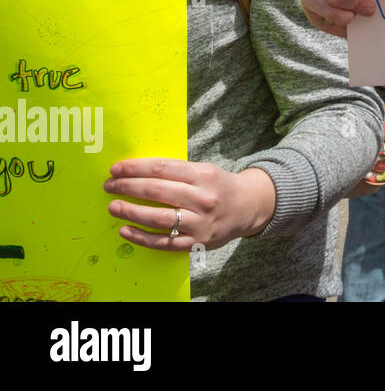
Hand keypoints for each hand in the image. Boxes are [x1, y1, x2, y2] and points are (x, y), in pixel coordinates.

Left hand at [104, 159, 276, 250]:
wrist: (249, 207)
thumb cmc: (219, 186)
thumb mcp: (205, 171)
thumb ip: (177, 172)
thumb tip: (137, 172)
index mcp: (204, 175)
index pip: (162, 168)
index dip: (136, 168)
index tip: (116, 168)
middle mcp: (203, 198)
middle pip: (157, 191)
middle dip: (128, 187)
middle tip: (109, 186)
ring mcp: (200, 222)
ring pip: (158, 218)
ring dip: (131, 211)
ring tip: (113, 207)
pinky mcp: (197, 242)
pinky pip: (164, 242)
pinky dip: (142, 237)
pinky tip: (125, 230)